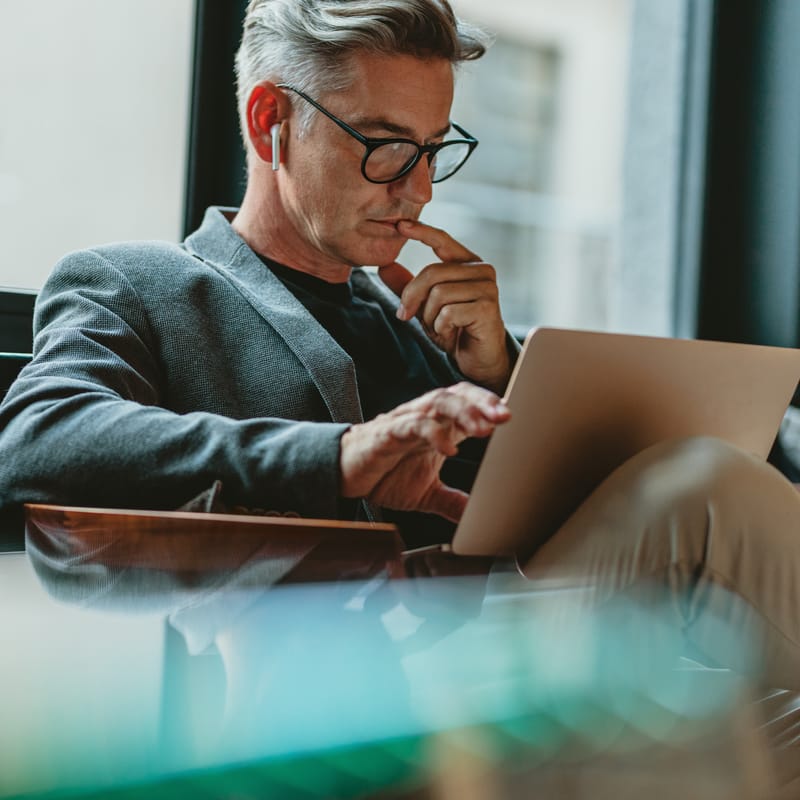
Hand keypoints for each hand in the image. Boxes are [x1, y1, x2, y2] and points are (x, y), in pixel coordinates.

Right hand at [339, 382, 509, 521]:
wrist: (344, 475)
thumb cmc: (384, 474)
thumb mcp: (427, 493)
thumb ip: (453, 501)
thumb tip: (478, 518)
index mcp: (438, 426)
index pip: (469, 404)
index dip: (491, 407)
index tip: (514, 419)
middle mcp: (424, 418)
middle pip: (458, 394)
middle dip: (483, 403)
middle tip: (506, 416)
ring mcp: (406, 422)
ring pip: (438, 402)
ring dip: (463, 412)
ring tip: (484, 427)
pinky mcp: (386, 433)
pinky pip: (412, 425)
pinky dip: (433, 433)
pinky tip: (449, 447)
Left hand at [378, 219, 510, 393]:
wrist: (478, 359)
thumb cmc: (455, 329)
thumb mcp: (425, 306)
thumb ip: (408, 286)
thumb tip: (384, 266)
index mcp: (467, 264)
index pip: (442, 240)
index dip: (421, 231)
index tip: (399, 225)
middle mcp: (481, 270)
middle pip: (432, 273)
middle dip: (412, 297)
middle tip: (405, 316)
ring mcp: (487, 287)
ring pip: (439, 294)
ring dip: (430, 318)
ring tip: (440, 328)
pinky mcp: (488, 307)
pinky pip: (448, 312)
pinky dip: (441, 327)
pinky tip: (452, 334)